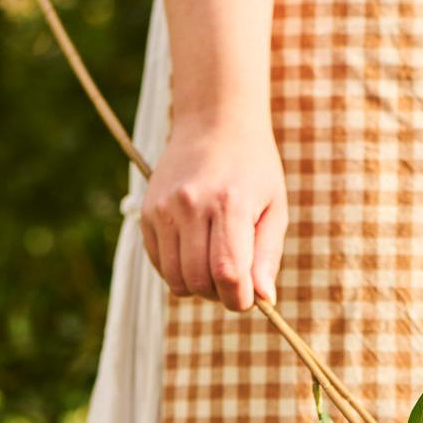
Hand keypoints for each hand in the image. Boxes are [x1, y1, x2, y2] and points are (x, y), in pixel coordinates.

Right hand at [140, 116, 287, 311]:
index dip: (239, 299)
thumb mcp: (274, 208)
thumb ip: (268, 256)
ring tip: (215, 265)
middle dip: (220, 295)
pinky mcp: (147, 212)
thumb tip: (264, 300)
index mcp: (228, 204)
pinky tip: (196, 250)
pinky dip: (179, 270)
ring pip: (175, 279)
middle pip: (199, 281)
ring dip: (198, 286)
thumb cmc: (253, 170)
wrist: (213, 122)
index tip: (249, 298)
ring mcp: (164, 209)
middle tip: (235, 280)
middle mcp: (190, 205)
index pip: (228, 273)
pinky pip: (160, 265)